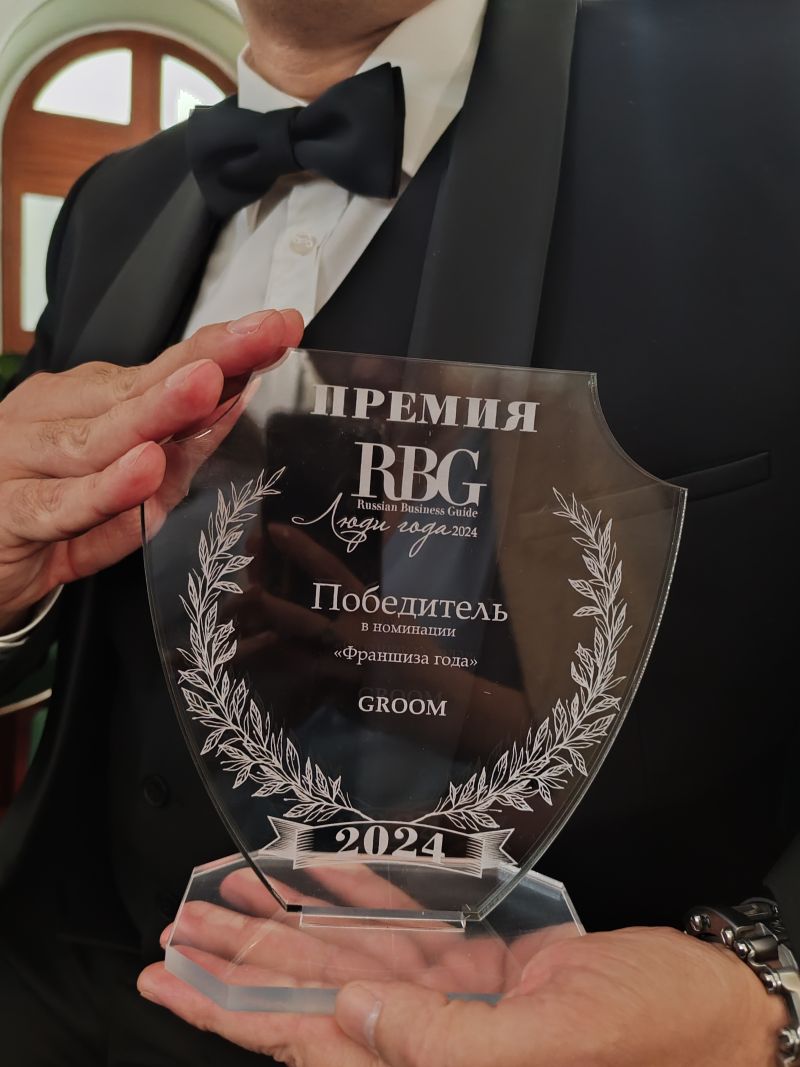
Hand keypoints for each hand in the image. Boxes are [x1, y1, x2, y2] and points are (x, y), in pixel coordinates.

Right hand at [0, 308, 302, 630]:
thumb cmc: (48, 510)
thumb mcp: (125, 479)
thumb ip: (176, 448)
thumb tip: (235, 405)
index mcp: (87, 400)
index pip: (165, 367)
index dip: (223, 348)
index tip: (281, 327)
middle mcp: (55, 417)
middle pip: (136, 387)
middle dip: (207, 361)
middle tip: (263, 338)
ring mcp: (24, 459)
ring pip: (95, 439)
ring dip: (155, 412)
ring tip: (207, 387)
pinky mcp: (8, 512)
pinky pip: (59, 504)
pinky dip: (103, 492)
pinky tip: (141, 471)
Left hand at [139, 924, 786, 1066]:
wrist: (712, 1009)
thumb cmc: (652, 1037)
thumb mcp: (552, 1045)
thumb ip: (442, 1044)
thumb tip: (349, 1019)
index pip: (302, 1043)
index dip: (230, 1009)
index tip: (170, 978)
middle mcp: (426, 1036)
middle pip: (307, 997)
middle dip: (238, 961)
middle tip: (176, 931)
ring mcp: (450, 995)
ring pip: (344, 955)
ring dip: (283, 922)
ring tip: (221, 897)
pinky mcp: (478, 960)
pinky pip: (405, 923)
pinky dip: (358, 894)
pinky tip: (312, 872)